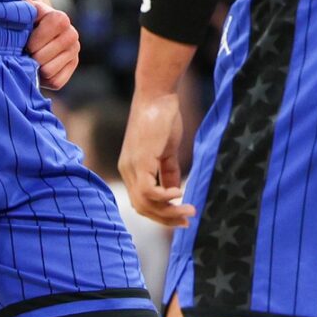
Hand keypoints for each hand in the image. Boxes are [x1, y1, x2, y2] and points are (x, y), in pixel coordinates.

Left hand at [26, 4, 79, 90]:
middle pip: (44, 56)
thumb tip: (19, 6)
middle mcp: (72, 34)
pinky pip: (56, 81)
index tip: (26, 43)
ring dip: (36, 69)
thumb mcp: (23, 14)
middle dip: (31, 57)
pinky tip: (39, 69)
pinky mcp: (73, 66)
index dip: (34, 39)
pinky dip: (44, 79)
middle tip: (26, 54)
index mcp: (60, 18)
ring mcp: (74, 51)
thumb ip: (21, 10)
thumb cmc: (27, 23)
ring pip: (49, 71)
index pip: (50, 29)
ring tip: (31, 61)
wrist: (38, 32)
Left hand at [117, 90, 193, 226]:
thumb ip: (168, 171)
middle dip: (166, 218)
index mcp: (131, 169)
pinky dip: (165, 197)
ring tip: (190, 210)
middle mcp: (127, 170)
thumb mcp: (166, 151)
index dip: (161, 214)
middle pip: (142, 207)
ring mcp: (131, 166)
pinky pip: (149, 190)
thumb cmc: (163, 118)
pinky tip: (180, 193)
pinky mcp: (140, 160)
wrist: (158, 95)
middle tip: (188, 221)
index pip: (142, 202)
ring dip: (169, 211)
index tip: (182, 218)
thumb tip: (175, 191)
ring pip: (145, 203)